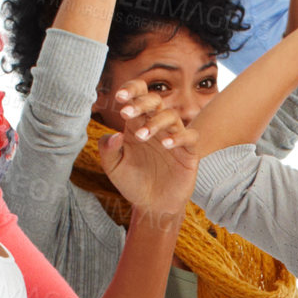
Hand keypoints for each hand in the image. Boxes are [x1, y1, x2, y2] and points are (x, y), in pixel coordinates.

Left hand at [100, 81, 199, 225]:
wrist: (152, 207)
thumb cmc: (132, 184)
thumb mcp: (113, 168)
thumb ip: (108, 150)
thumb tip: (115, 134)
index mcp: (137, 124)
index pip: (138, 96)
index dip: (131, 91)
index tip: (119, 97)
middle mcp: (156, 126)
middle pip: (155, 100)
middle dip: (141, 103)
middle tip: (126, 113)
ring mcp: (173, 137)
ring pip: (171, 116)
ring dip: (155, 122)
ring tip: (142, 137)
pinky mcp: (188, 152)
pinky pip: (190, 136)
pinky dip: (179, 137)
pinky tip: (166, 145)